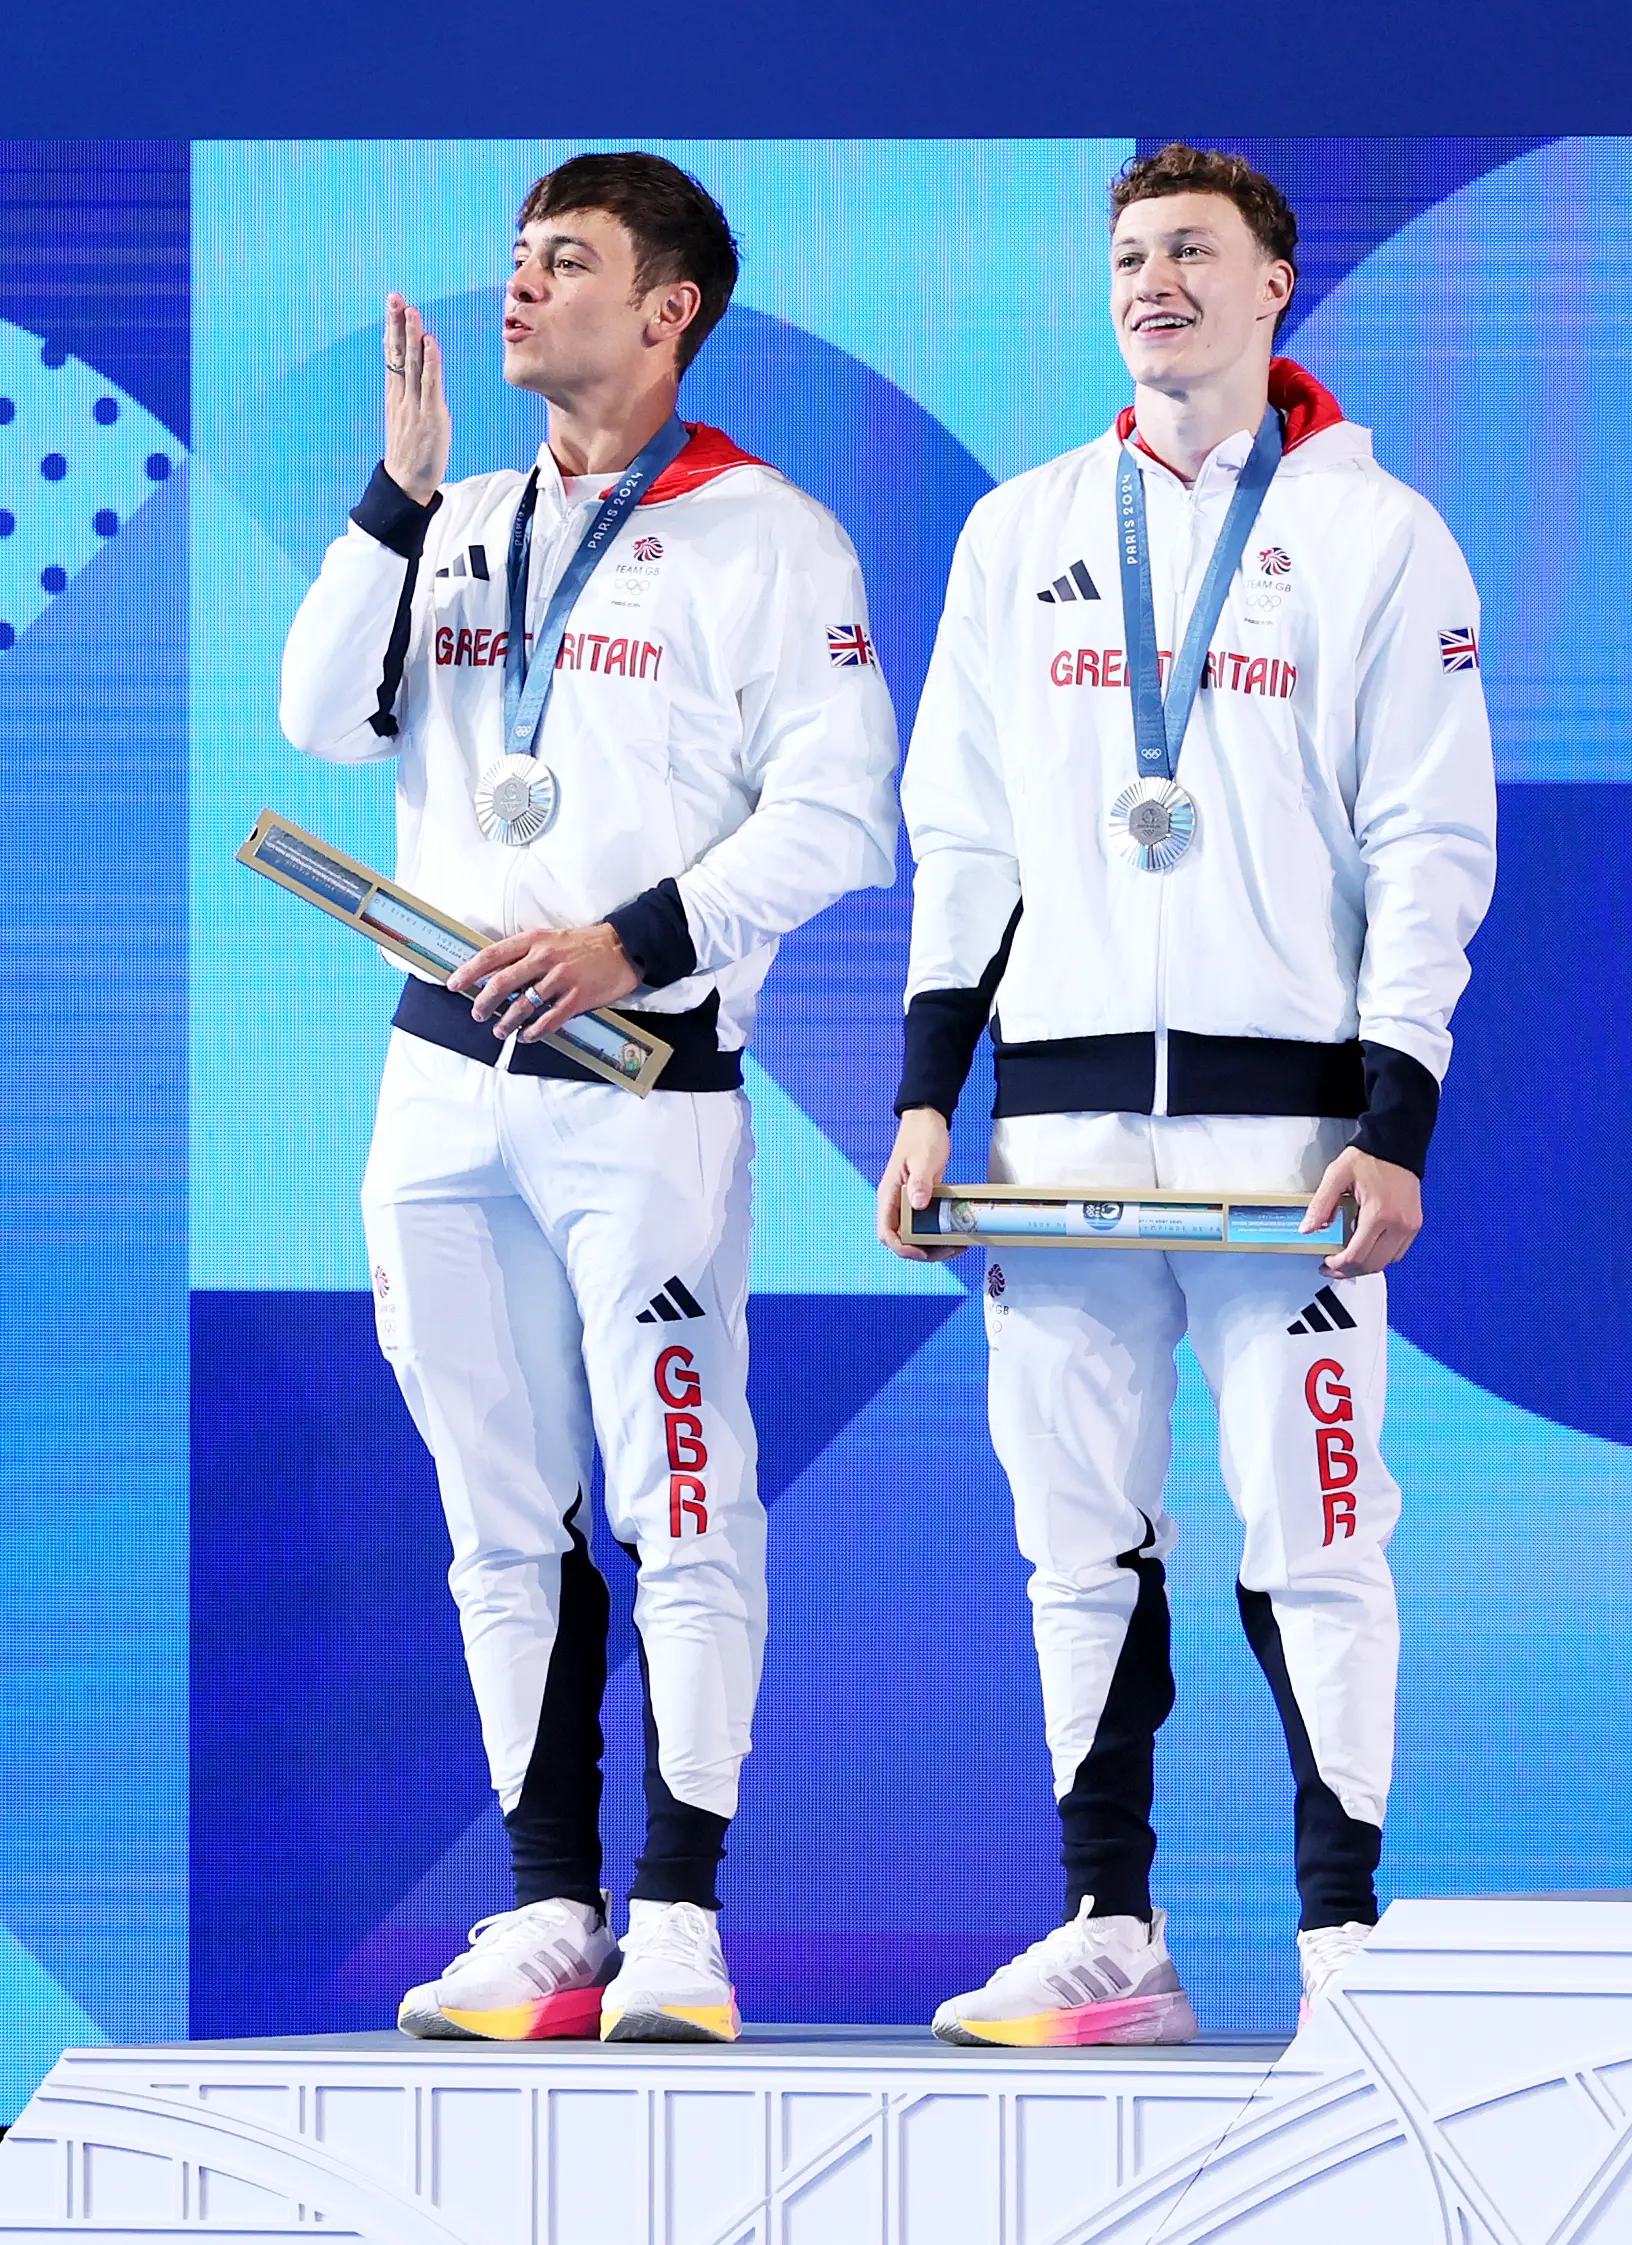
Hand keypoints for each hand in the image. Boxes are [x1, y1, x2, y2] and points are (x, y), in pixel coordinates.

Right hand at [383, 292, 450, 504]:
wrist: (407, 482)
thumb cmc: (411, 451)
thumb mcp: (408, 416)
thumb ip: (412, 392)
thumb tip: (421, 371)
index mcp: (395, 393)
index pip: (393, 354)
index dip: (393, 328)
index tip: (392, 304)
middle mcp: (401, 395)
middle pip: (398, 353)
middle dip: (396, 323)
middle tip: (395, 297)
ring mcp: (414, 404)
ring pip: (412, 364)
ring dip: (412, 336)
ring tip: (412, 311)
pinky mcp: (430, 416)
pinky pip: (429, 384)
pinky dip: (431, 362)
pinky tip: (430, 343)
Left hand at [448, 923, 639, 1042]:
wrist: (623, 947)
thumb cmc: (585, 944)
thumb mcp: (550, 938)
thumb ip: (525, 954)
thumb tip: (498, 973)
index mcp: (534, 941)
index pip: (492, 956)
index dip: (469, 971)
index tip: (454, 983)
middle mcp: (544, 959)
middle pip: (503, 983)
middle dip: (484, 1002)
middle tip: (478, 1013)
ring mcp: (561, 979)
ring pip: (523, 1005)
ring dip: (507, 1022)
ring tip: (500, 1030)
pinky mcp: (577, 998)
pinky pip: (548, 1020)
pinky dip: (534, 1031)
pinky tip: (527, 1035)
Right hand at [876, 1108, 964, 1259]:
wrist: (926, 1121)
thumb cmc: (921, 1136)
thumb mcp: (923, 1159)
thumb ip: (920, 1182)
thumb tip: (917, 1205)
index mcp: (889, 1195)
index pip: (886, 1233)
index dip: (903, 1248)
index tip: (923, 1251)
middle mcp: (896, 1203)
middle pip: (902, 1240)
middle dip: (923, 1251)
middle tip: (948, 1250)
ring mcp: (908, 1202)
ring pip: (914, 1235)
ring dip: (932, 1245)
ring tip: (955, 1245)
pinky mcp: (920, 1199)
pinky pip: (926, 1224)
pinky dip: (938, 1233)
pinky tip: (954, 1233)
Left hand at [1304, 1145, 1422, 1277]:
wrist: (1396, 1145)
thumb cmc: (1369, 1157)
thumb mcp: (1336, 1176)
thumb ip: (1321, 1205)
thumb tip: (1307, 1230)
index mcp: (1379, 1214)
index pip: (1357, 1256)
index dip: (1338, 1265)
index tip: (1325, 1262)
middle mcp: (1399, 1225)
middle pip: (1372, 1265)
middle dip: (1349, 1271)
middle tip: (1332, 1266)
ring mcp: (1410, 1226)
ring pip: (1386, 1262)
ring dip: (1364, 1265)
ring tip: (1346, 1258)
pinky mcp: (1414, 1225)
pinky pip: (1397, 1252)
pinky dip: (1379, 1255)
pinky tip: (1364, 1246)